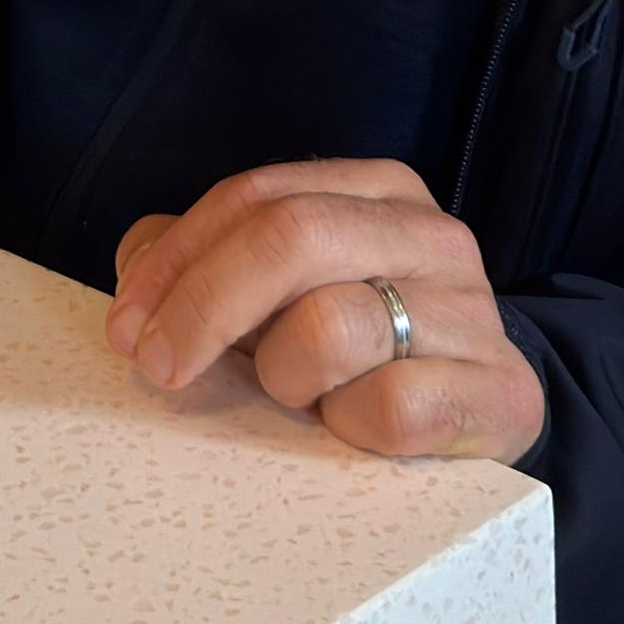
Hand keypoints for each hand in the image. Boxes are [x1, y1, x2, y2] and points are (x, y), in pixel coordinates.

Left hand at [106, 161, 544, 460]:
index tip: (126, 325)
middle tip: (160, 367)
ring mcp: (472, 312)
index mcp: (378, 192)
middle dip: (202, 306)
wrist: (480, 416)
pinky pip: (385, 407)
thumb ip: (209, 262)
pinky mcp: (497, 392)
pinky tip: (351, 431)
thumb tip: (137, 266)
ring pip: (331, 324)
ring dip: (285, 375)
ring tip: (298, 397)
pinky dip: (347, 427)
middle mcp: (433, 235)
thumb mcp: (282, 293)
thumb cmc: (358, 353)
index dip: (175, 259)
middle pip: (291, 236)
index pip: (255, 197)